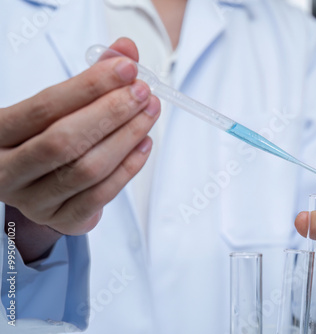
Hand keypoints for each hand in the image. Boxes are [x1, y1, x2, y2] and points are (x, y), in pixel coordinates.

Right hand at [0, 38, 159, 235]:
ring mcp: (34, 201)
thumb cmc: (46, 136)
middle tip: (144, 93)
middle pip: (65, 141)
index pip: (45, 107)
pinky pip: (102, 196)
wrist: (37, 184)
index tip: (127, 69)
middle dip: (112, 113)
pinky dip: (129, 168)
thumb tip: (126, 50)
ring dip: (127, 137)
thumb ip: (90, 79)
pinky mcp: (62, 220)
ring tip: (150, 113)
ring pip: (87, 170)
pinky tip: (145, 144)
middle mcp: (9, 171)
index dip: (90, 86)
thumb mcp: (58, 107)